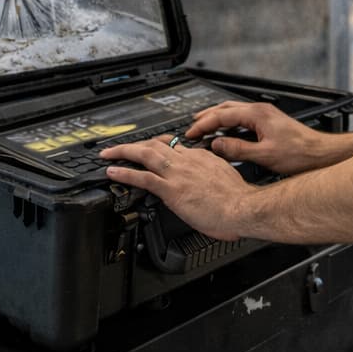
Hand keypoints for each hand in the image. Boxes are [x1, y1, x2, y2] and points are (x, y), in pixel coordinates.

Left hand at [100, 134, 250, 240]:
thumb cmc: (240, 200)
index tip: (150, 149)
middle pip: (156, 144)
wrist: (244, 208)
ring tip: (108, 154)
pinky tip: (112, 172)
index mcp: (202, 157)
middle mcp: (188, 160)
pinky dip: (125, 173)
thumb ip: (212, 176)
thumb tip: (208, 183)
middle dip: (135, 144)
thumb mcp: (226, 179)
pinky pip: (143, 178)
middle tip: (120, 147)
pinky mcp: (172, 189)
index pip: (175, 146)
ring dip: (123, 152)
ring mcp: (178, 174)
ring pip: (145, 155)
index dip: (158, 146)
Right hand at [184, 101, 332, 175]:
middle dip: (206, 117)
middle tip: (192, 127)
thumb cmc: (300, 153)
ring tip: (204, 128)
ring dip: (217, 119)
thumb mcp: (264, 155)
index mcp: (257, 114)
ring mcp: (266, 116)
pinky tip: (226, 134)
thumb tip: (216, 145)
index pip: (222, 115)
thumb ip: (238, 149)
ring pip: (234, 112)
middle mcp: (261, 111)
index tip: (190, 133)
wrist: (321, 154)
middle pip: (226, 108)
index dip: (203, 124)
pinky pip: (243, 119)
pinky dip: (229, 124)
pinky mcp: (270, 123)